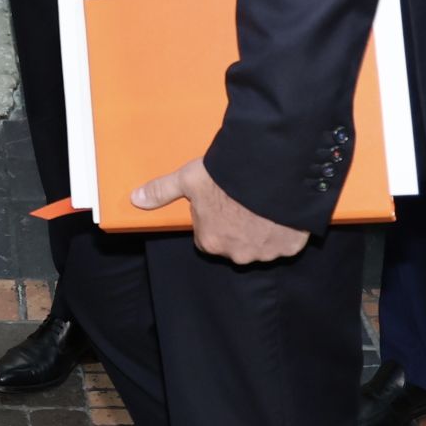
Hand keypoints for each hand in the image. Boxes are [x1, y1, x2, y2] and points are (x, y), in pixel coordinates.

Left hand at [131, 158, 309, 264]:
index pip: (207, 236)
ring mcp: (265, 253)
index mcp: (209, 241)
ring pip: (260, 244)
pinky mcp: (290, 248)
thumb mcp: (188, 179)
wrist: (269, 171)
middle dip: (237, 225)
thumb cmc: (225, 176)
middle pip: (234, 242)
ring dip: (261, 229)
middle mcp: (236, 254)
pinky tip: (281, 210)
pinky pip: (286, 243)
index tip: (220, 201)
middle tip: (242, 200)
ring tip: (262, 202)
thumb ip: (161, 191)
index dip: (213, 217)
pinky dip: (284, 230)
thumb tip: (135, 199)